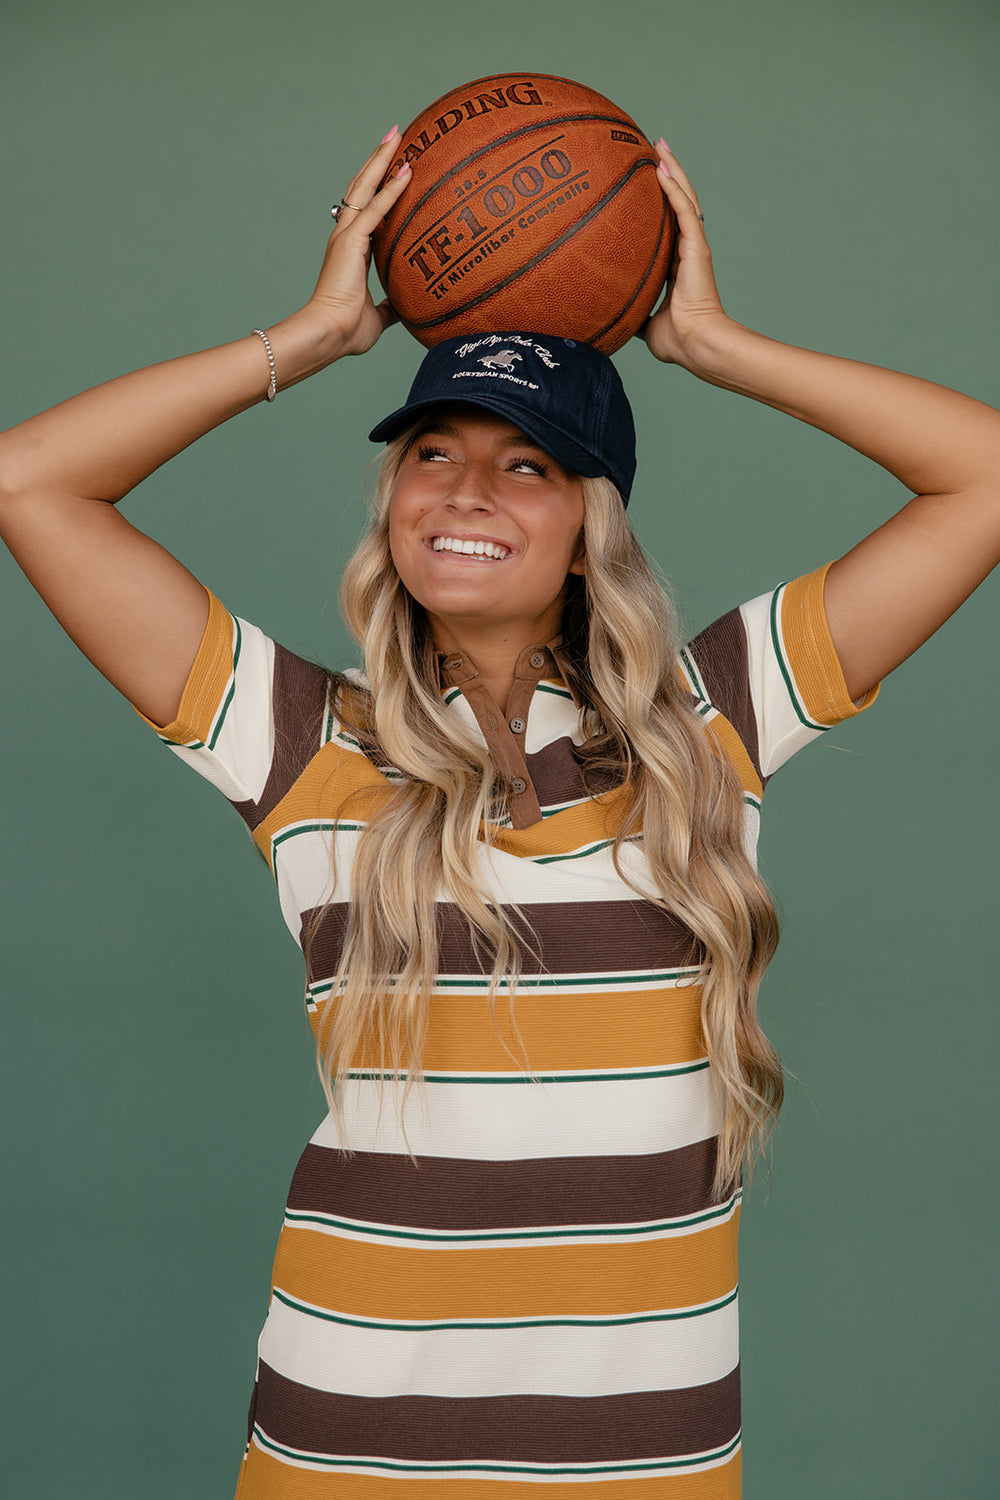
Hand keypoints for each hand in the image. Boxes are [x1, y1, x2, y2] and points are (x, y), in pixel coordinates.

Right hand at [305, 128, 411, 356]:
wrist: (330, 335)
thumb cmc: (347, 331)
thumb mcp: (378, 316)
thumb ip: (391, 306)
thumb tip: (406, 307)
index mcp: (351, 250)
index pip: (367, 209)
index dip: (380, 187)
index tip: (394, 168)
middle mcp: (346, 236)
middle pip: (363, 187)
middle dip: (379, 159)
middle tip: (395, 135)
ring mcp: (346, 236)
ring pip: (366, 187)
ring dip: (383, 159)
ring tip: (398, 134)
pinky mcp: (351, 242)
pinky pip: (376, 209)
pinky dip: (392, 190)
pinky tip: (407, 171)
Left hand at [639, 142, 731, 367]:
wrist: (694, 344)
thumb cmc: (676, 340)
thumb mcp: (644, 322)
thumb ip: (632, 311)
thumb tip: (607, 314)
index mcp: (677, 262)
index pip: (668, 222)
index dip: (660, 200)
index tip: (646, 180)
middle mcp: (687, 248)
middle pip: (678, 201)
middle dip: (668, 172)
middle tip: (654, 148)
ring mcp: (694, 245)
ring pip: (684, 197)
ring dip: (672, 169)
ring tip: (659, 145)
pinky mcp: (697, 247)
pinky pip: (684, 210)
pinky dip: (674, 188)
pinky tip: (662, 168)